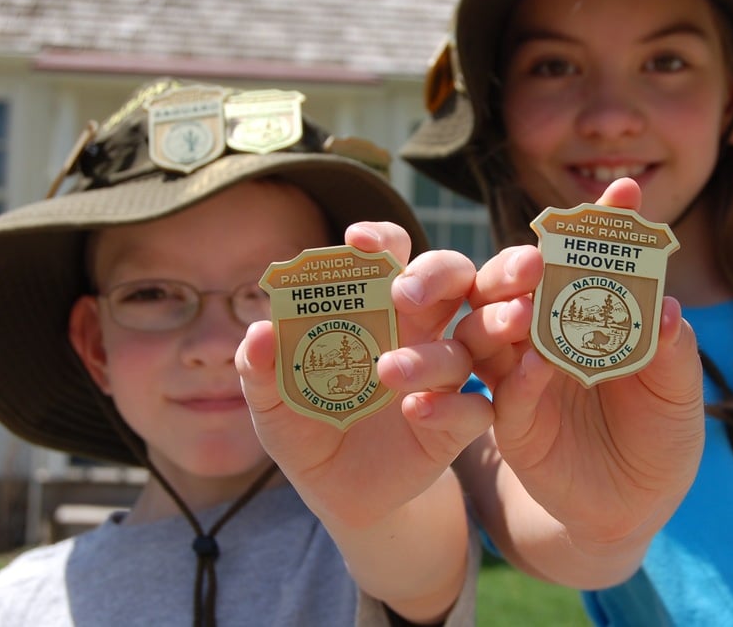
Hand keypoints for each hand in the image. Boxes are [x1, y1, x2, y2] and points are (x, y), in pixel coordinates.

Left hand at [236, 221, 492, 527]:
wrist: (332, 491)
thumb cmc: (304, 429)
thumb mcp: (271, 402)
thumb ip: (259, 367)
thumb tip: (261, 331)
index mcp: (375, 309)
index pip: (391, 256)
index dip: (382, 240)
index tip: (358, 241)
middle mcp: (417, 331)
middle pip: (452, 279)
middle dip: (436, 274)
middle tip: (404, 293)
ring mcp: (442, 376)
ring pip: (462, 346)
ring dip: (430, 355)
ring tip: (387, 372)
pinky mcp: (456, 423)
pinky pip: (473, 407)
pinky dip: (450, 408)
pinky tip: (414, 413)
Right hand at [452, 179, 704, 581]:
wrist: (633, 504)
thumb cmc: (660, 436)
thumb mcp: (679, 392)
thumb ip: (672, 351)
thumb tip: (668, 305)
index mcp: (583, 314)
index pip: (588, 260)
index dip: (607, 225)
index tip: (629, 190)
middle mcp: (542, 334)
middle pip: (513, 286)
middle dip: (521, 263)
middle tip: (542, 253)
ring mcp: (520, 376)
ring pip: (490, 332)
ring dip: (502, 314)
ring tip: (526, 301)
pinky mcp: (511, 423)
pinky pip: (507, 395)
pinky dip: (522, 380)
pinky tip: (539, 365)